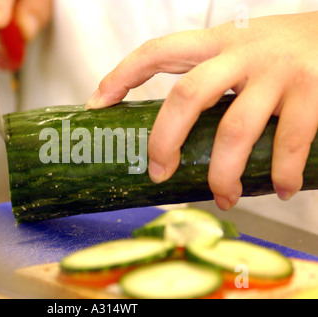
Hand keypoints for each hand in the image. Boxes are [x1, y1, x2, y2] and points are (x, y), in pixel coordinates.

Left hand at [86, 12, 317, 209]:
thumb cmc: (276, 51)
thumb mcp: (234, 51)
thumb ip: (206, 78)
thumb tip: (174, 128)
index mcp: (214, 43)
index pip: (157, 52)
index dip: (122, 75)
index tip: (96, 105)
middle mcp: (241, 54)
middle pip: (187, 96)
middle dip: (165, 141)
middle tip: (159, 173)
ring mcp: (277, 73)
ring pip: (235, 130)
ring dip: (223, 173)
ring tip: (225, 197)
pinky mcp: (312, 93)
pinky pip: (289, 142)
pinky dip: (281, 173)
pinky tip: (280, 188)